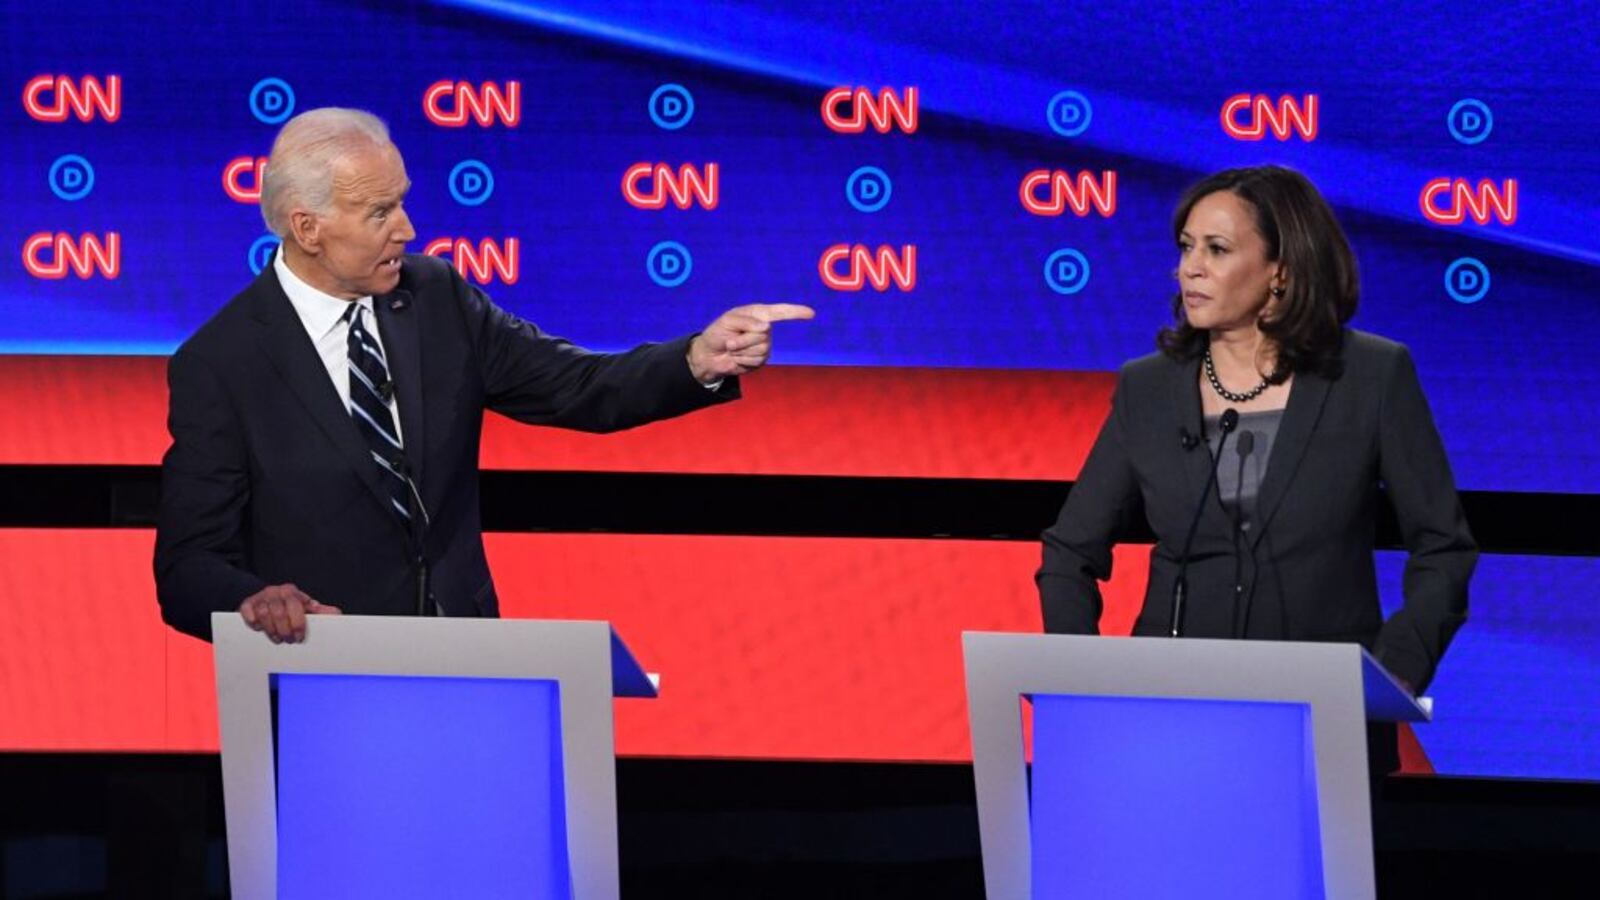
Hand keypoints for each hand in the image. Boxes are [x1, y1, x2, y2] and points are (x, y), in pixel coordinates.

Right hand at [239, 583, 340, 643]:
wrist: (266, 599)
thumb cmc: (289, 606)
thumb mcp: (305, 608)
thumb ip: (320, 611)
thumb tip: (337, 613)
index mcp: (293, 593)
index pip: (296, 606)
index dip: (298, 624)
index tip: (299, 636)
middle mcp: (277, 592)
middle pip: (279, 612)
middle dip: (284, 630)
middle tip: (288, 640)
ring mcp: (261, 597)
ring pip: (264, 614)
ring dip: (271, 630)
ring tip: (277, 638)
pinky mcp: (247, 603)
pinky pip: (248, 613)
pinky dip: (254, 622)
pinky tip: (259, 628)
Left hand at [687, 304, 814, 382]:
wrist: (709, 356)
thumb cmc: (717, 333)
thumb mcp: (728, 321)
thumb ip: (747, 321)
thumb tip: (767, 327)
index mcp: (758, 314)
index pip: (780, 312)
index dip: (796, 312)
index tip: (810, 313)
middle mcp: (764, 328)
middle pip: (764, 335)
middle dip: (743, 340)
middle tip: (729, 341)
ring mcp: (764, 345)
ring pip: (761, 349)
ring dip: (741, 350)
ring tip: (732, 349)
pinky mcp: (760, 359)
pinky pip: (757, 360)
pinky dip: (742, 360)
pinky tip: (736, 358)